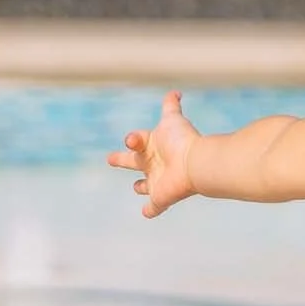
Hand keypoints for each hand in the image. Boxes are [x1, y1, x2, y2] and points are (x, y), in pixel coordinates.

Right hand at [108, 90, 200, 217]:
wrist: (193, 163)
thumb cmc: (181, 141)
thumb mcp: (171, 120)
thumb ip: (171, 106)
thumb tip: (176, 92)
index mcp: (152, 145)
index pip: (139, 141)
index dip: (133, 139)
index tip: (131, 139)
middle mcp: (153, 164)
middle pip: (134, 162)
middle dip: (122, 160)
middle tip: (111, 159)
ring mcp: (156, 182)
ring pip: (145, 186)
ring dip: (141, 187)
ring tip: (138, 187)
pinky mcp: (160, 198)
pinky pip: (154, 207)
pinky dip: (150, 210)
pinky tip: (147, 213)